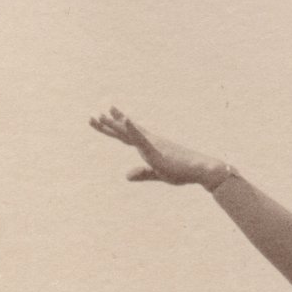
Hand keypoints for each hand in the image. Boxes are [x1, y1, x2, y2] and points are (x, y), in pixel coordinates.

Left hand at [88, 106, 229, 187]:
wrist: (199, 170)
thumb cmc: (182, 171)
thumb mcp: (157, 173)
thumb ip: (142, 173)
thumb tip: (126, 176)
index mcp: (148, 146)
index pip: (128, 135)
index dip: (115, 127)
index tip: (105, 116)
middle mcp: (148, 141)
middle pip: (123, 132)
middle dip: (108, 125)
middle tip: (92, 117)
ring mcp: (151, 143)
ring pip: (128, 132)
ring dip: (114, 124)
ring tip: (100, 115)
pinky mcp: (155, 149)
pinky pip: (141, 137)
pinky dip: (132, 128)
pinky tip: (124, 120)